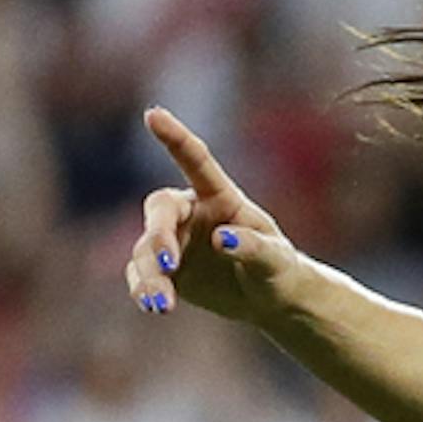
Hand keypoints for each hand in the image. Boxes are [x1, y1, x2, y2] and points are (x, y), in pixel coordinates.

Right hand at [125, 107, 303, 324]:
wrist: (271, 298)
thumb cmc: (280, 270)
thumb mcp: (277, 261)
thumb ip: (254, 248)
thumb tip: (223, 239)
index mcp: (221, 197)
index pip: (195, 161)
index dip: (175, 138)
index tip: (154, 114)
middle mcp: (191, 212)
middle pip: (161, 210)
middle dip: (159, 235)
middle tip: (167, 263)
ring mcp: (174, 240)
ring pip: (146, 249)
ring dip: (150, 275)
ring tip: (161, 305)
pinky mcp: (164, 269)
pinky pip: (142, 275)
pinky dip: (144, 290)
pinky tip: (154, 306)